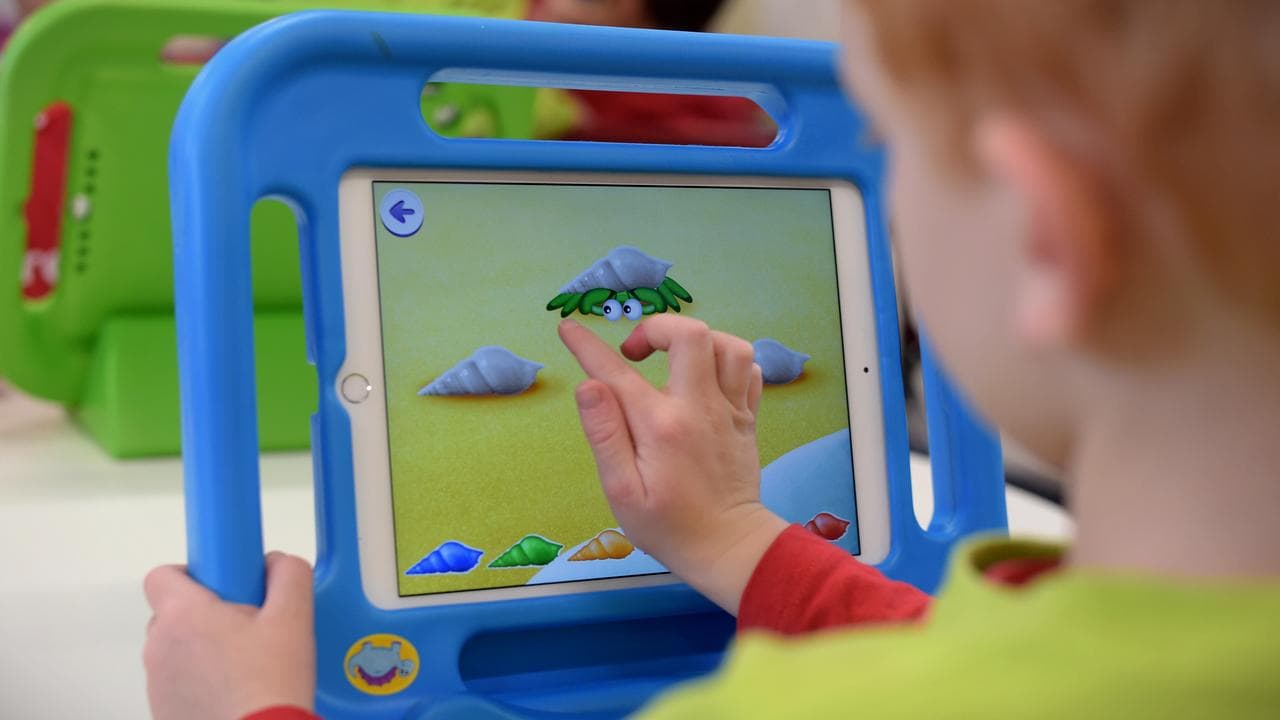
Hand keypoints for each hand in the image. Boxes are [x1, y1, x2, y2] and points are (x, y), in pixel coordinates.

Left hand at [143, 552, 315, 719]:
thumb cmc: (269, 686)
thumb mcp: (294, 618)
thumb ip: (288, 575)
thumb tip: (278, 564)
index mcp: (183, 615)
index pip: (163, 574)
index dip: (195, 573)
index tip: (227, 584)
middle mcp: (159, 647)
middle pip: (174, 612)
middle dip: (208, 612)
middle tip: (248, 627)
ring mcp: (158, 683)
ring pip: (177, 649)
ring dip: (204, 649)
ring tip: (248, 665)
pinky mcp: (163, 710)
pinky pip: (179, 682)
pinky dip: (201, 680)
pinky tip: (236, 690)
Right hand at [559, 316, 788, 614]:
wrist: (728, 547)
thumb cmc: (667, 526)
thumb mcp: (622, 491)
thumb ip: (605, 434)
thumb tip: (589, 385)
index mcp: (660, 425)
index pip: (616, 371)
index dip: (587, 345)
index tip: (569, 330)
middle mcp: (699, 407)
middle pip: (690, 334)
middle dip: (656, 328)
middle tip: (635, 354)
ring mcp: (729, 410)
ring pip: (728, 345)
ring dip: (697, 342)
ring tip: (674, 361)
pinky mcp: (747, 418)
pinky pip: (748, 368)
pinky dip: (726, 361)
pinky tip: (705, 378)